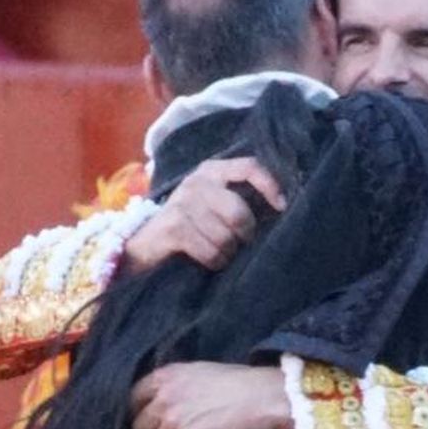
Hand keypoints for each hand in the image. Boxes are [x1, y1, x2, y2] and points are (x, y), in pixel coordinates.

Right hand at [122, 158, 286, 274]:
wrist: (146, 247)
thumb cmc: (191, 228)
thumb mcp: (214, 206)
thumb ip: (239, 200)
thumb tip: (279, 208)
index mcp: (212, 171)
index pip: (249, 167)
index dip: (270, 186)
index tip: (281, 207)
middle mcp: (197, 182)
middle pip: (239, 212)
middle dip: (244, 236)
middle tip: (237, 244)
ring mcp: (182, 203)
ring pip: (225, 237)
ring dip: (227, 253)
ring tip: (218, 253)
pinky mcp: (173, 227)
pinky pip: (210, 251)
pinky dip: (214, 261)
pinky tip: (208, 261)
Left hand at [130, 361, 292, 428]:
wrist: (263, 395)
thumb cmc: (236, 382)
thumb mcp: (196, 372)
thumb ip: (171, 386)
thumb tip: (156, 404)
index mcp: (163, 376)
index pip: (132, 399)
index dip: (142, 413)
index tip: (152, 421)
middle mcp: (163, 397)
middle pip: (140, 427)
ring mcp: (174, 420)